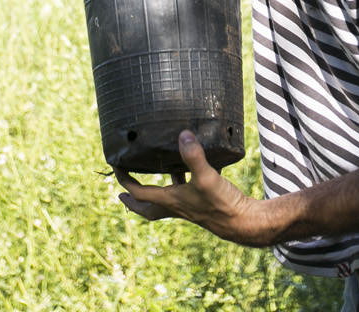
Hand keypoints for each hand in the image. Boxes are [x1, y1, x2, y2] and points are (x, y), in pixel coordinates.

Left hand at [114, 131, 274, 246]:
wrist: (243, 222)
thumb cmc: (222, 204)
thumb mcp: (206, 178)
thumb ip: (194, 157)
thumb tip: (183, 135)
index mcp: (171, 201)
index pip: (139, 192)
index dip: (125, 180)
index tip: (115, 166)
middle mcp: (177, 205)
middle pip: (147, 207)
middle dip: (133, 200)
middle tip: (122, 194)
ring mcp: (189, 206)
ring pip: (165, 202)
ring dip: (156, 192)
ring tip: (152, 176)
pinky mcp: (202, 203)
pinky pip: (186, 192)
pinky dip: (183, 182)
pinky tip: (190, 167)